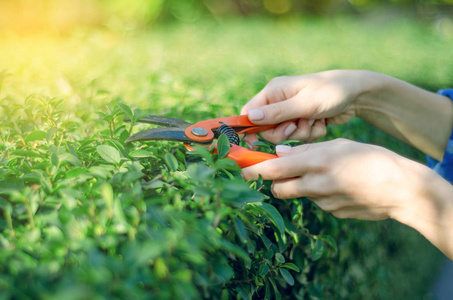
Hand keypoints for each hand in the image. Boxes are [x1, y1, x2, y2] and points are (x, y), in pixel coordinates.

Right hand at [241, 70, 373, 144]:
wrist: (359, 94)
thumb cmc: (331, 92)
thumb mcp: (304, 103)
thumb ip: (277, 112)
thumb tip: (250, 117)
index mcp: (274, 91)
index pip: (250, 113)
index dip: (250, 128)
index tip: (255, 142)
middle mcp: (280, 101)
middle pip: (267, 129)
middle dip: (285, 132)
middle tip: (298, 123)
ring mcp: (292, 112)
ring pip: (286, 136)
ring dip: (302, 132)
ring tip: (315, 119)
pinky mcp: (303, 121)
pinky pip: (300, 137)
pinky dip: (312, 132)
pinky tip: (322, 121)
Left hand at [242, 138, 452, 258]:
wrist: (401, 189)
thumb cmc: (371, 159)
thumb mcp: (339, 145)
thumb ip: (306, 151)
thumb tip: (280, 154)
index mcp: (316, 162)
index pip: (273, 169)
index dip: (253, 169)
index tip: (240, 168)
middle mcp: (316, 184)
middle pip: (279, 188)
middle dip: (274, 182)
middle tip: (280, 172)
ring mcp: (324, 202)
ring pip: (299, 194)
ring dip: (300, 185)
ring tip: (323, 174)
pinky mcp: (333, 213)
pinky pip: (318, 201)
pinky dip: (320, 193)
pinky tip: (340, 185)